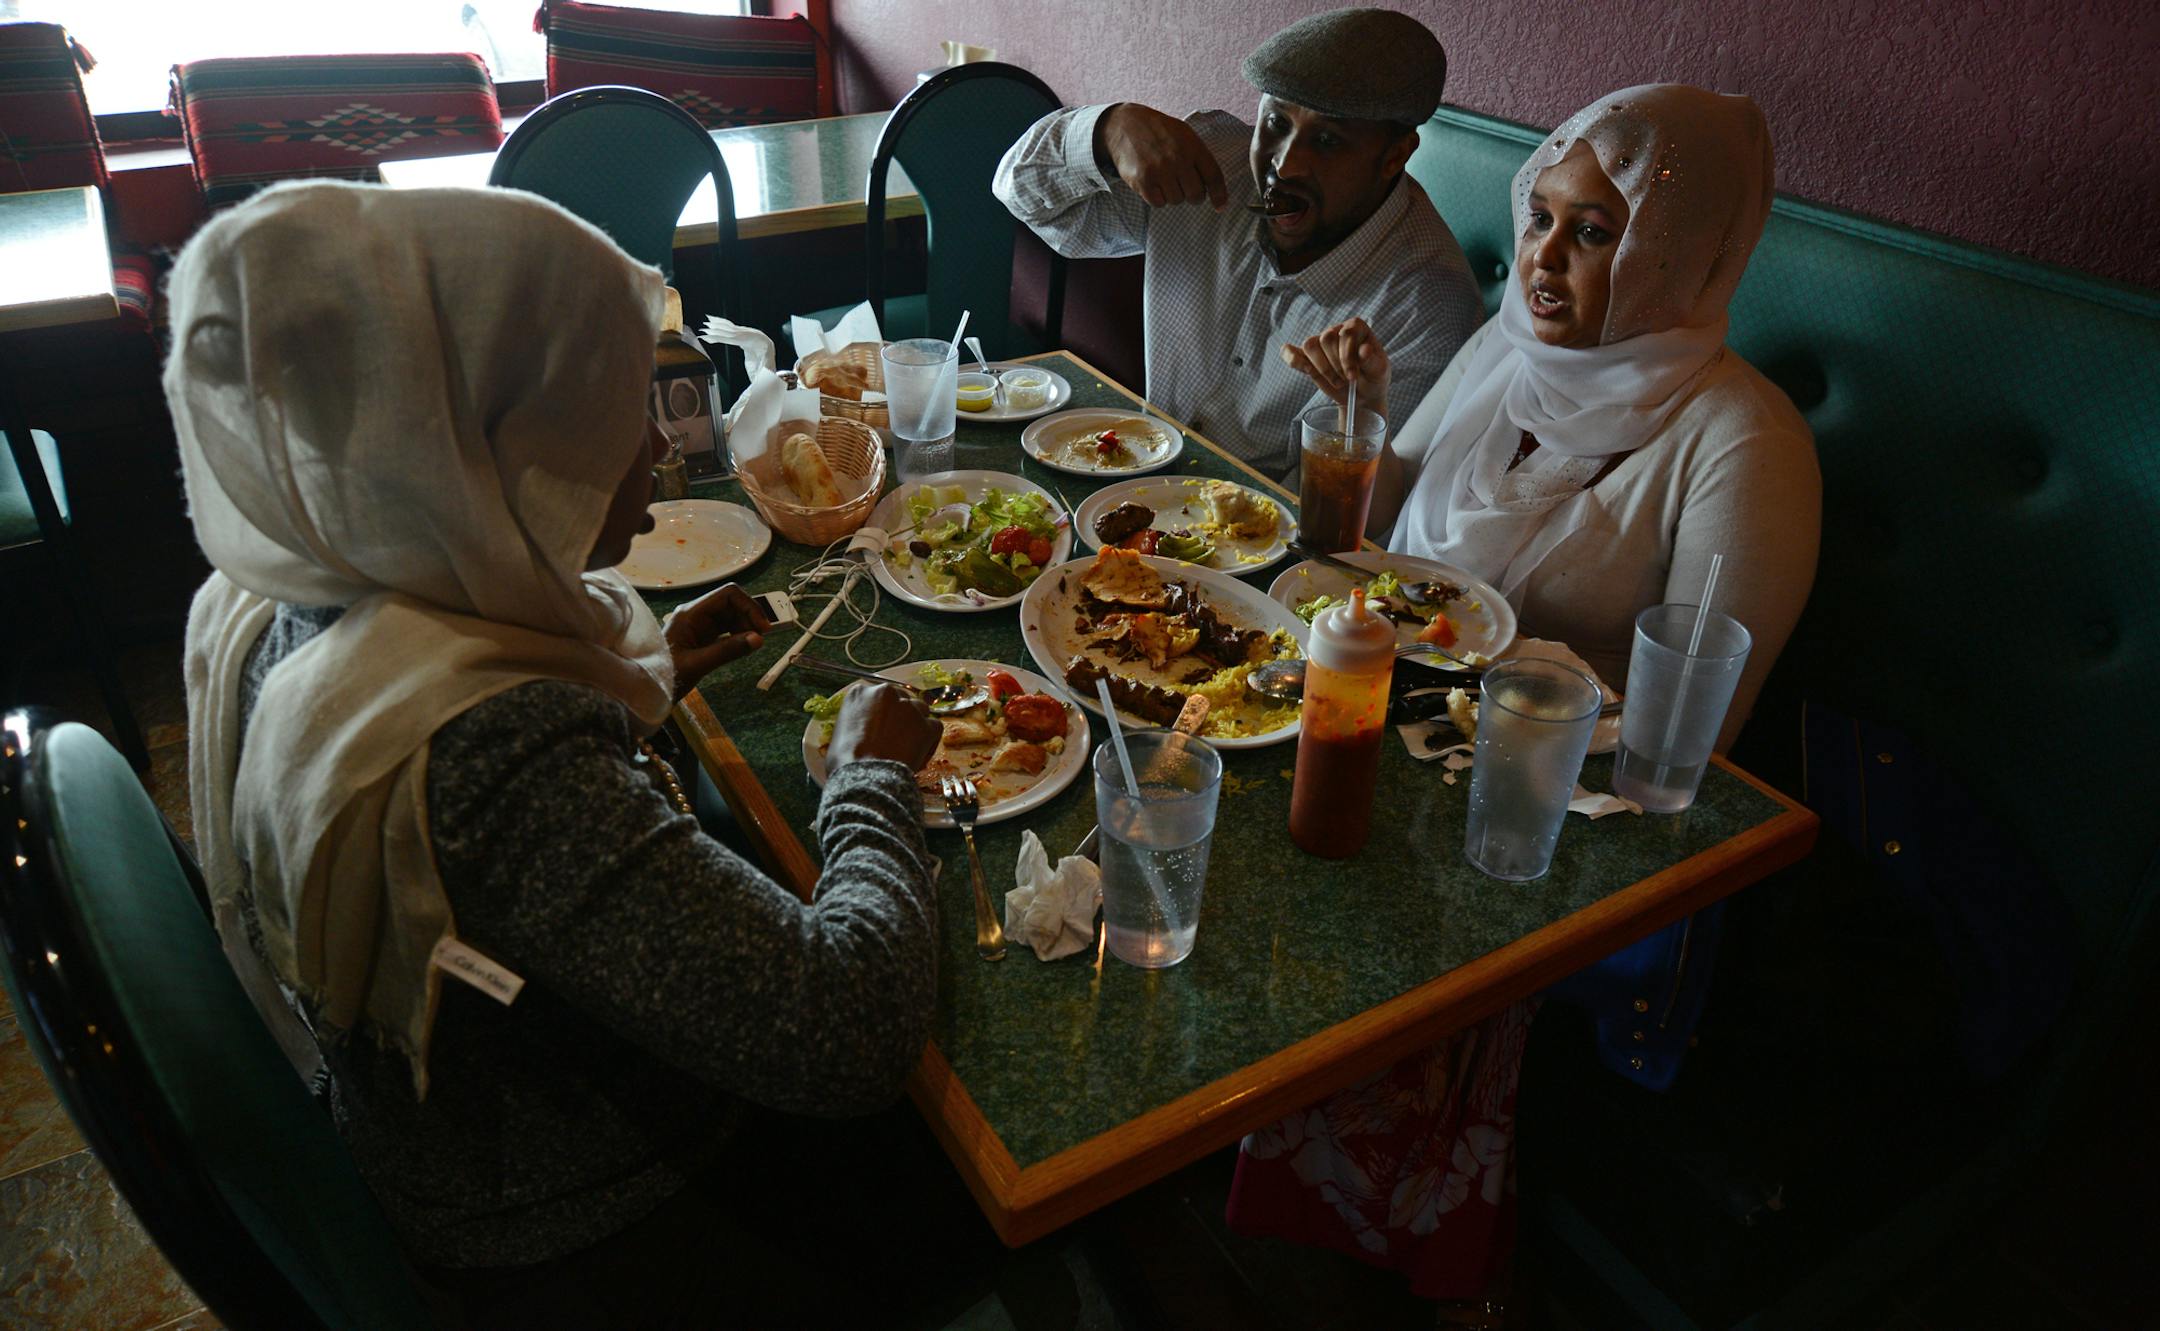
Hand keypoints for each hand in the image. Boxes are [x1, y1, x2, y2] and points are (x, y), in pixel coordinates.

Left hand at [662, 583, 769, 700]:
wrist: (644, 691)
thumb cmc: (665, 675)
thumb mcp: (698, 664)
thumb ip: (728, 651)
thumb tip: (759, 639)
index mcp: (691, 613)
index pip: (728, 595)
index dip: (749, 607)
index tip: (763, 628)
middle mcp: (696, 614)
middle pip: (731, 604)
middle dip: (749, 617)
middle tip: (760, 639)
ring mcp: (699, 625)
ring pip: (730, 616)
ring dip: (745, 626)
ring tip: (752, 644)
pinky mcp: (701, 637)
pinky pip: (725, 629)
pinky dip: (738, 635)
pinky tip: (742, 646)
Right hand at [827, 682, 941, 771]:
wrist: (866, 776)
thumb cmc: (847, 761)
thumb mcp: (840, 734)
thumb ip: (855, 723)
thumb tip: (862, 731)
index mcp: (860, 693)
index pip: (877, 696)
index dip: (881, 712)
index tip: (882, 725)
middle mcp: (886, 693)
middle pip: (901, 699)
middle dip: (901, 716)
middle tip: (896, 737)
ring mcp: (908, 707)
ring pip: (919, 711)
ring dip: (916, 726)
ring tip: (907, 748)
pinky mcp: (926, 724)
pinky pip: (934, 727)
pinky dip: (930, 741)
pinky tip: (918, 755)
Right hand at [1095, 103, 1228, 210]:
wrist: (1125, 125)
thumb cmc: (1160, 133)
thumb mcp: (1184, 135)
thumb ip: (1200, 158)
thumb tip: (1215, 192)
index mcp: (1192, 145)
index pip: (1213, 176)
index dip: (1219, 195)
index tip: (1220, 206)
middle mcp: (1177, 158)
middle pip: (1196, 195)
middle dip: (1192, 196)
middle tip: (1184, 187)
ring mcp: (1159, 170)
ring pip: (1176, 200)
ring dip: (1172, 194)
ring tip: (1164, 178)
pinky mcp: (1142, 180)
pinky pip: (1158, 203)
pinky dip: (1157, 197)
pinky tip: (1153, 183)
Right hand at [1281, 318, 1390, 420]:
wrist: (1363, 395)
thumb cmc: (1373, 379)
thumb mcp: (1379, 372)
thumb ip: (1372, 360)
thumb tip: (1364, 349)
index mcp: (1356, 328)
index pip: (1346, 333)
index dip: (1347, 355)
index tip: (1353, 376)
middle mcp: (1337, 331)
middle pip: (1326, 338)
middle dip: (1335, 364)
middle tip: (1346, 380)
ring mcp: (1321, 344)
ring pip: (1309, 345)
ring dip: (1321, 367)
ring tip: (1335, 381)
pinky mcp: (1308, 359)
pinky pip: (1291, 352)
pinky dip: (1292, 359)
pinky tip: (1304, 369)